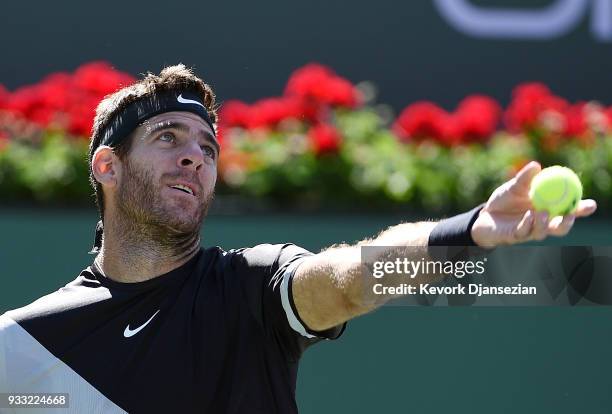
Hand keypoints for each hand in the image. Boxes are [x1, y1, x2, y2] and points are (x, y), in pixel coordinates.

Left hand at [471, 161, 596, 247]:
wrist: (485, 215)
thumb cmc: (504, 200)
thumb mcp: (514, 187)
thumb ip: (525, 179)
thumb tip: (536, 165)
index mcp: (548, 209)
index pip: (569, 211)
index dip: (581, 209)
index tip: (590, 204)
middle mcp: (542, 223)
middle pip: (561, 227)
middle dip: (569, 222)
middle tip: (570, 214)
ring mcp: (529, 231)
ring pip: (544, 232)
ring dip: (545, 223)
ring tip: (542, 211)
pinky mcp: (515, 237)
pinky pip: (524, 232)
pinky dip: (528, 224)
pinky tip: (528, 215)